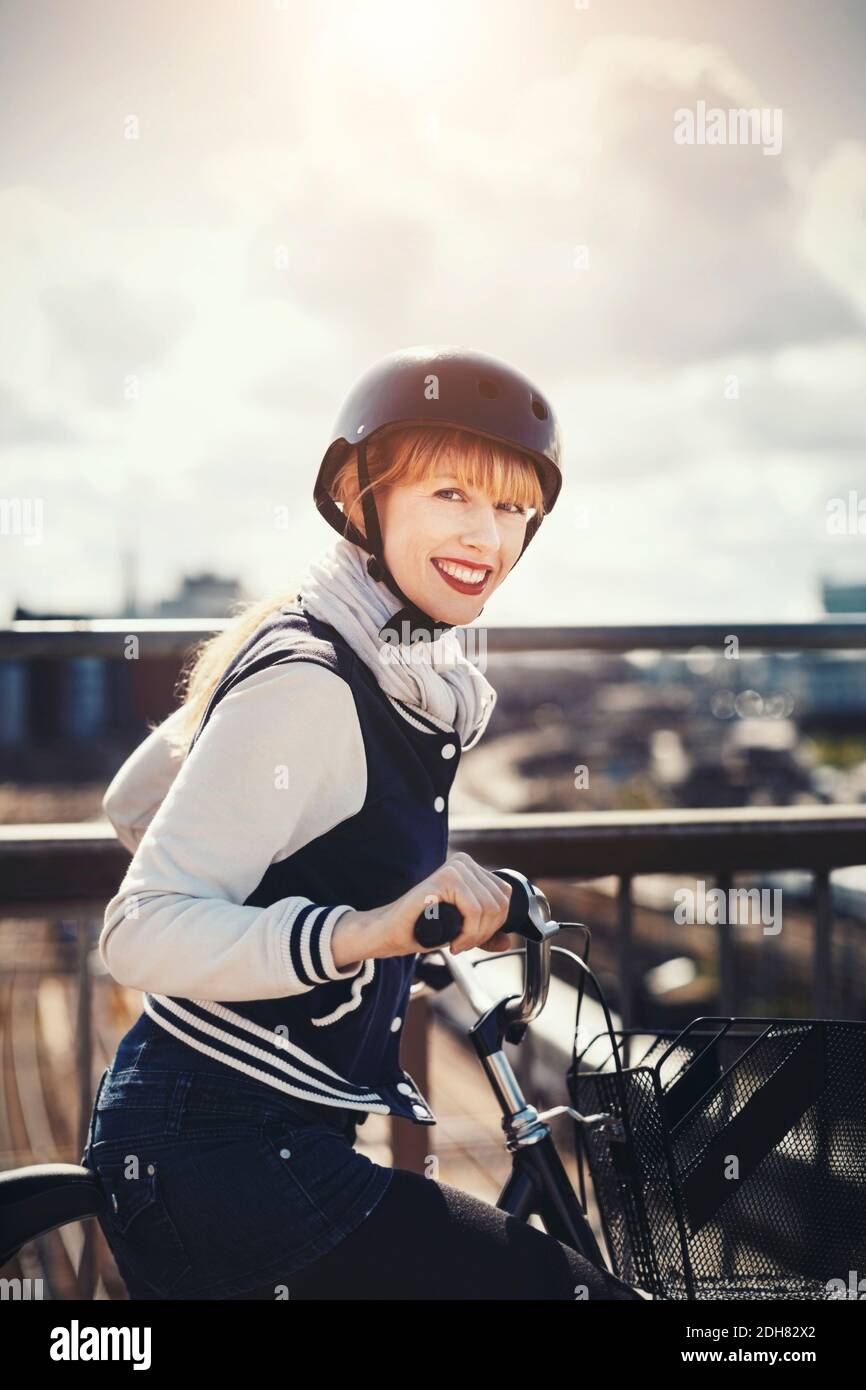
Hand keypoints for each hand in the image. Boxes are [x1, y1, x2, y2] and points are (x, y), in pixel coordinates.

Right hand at [351, 852, 513, 960]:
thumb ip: (484, 934)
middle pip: (500, 904)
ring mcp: (454, 867)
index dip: (494, 925)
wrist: (390, 931)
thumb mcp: (461, 930)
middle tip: (463, 943)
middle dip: (485, 932)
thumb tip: (507, 942)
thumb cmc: (421, 927)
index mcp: (470, 868)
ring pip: (489, 909)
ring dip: (476, 936)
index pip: (505, 896)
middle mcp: (464, 862)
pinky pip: (474, 911)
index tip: (473, 938)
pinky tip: (453, 941)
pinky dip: (469, 934)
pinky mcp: (445, 878)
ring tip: (457, 943)